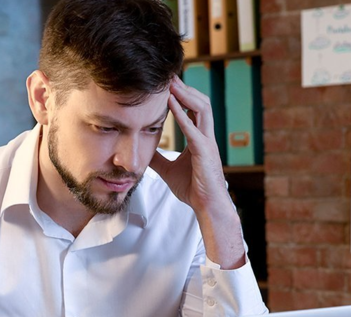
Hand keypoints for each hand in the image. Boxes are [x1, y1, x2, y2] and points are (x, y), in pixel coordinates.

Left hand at [149, 75, 228, 214]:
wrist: (206, 205)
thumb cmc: (192, 188)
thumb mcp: (168, 170)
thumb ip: (158, 159)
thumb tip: (144, 152)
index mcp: (199, 138)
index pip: (193, 109)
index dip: (182, 95)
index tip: (168, 84)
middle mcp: (205, 136)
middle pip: (200, 103)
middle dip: (185, 88)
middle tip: (170, 76)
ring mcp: (207, 142)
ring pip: (202, 109)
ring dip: (186, 95)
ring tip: (172, 84)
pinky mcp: (205, 152)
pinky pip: (194, 129)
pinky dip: (182, 116)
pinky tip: (171, 105)